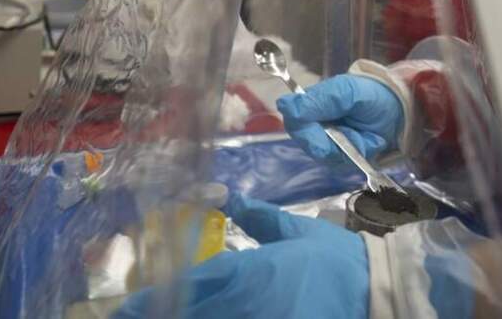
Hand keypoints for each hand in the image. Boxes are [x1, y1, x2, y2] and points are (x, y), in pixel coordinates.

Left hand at [114, 195, 368, 317]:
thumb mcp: (293, 231)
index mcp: (251, 273)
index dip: (153, 299)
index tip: (125, 307)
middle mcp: (249, 306)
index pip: (192, 287)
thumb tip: (221, 195)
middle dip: (162, 316)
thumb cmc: (333, 258)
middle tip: (133, 314)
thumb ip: (254, 215)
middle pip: (193, 316)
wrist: (376, 290)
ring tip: (163, 316)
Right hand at [277, 74, 403, 164]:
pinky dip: (361, 153)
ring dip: (352, 147)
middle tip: (355, 131)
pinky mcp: (342, 158)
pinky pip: (345, 164)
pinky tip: (369, 141)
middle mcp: (314, 127)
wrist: (398, 109)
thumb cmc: (369, 95)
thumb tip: (283, 105)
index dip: (308, 133)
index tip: (329, 131)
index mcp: (310, 106)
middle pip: (311, 146)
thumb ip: (317, 100)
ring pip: (329, 157)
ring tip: (365, 133)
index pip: (295, 125)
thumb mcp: (345, 91)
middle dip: (336, 143)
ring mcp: (328, 144)